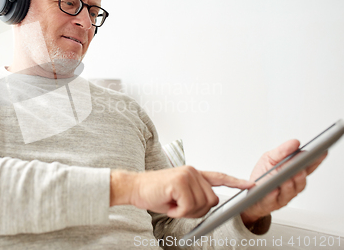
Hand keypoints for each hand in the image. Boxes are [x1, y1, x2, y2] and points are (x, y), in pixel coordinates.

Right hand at [110, 166, 253, 218]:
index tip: (250, 185)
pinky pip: (188, 207)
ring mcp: (187, 175)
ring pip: (201, 205)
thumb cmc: (154, 193)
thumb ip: (195, 196)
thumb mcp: (179, 196)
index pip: (219, 177)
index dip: (236, 182)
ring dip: (185, 212)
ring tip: (172, 203)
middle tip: (178, 207)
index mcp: (194, 174)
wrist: (133, 188)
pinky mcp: (180, 181)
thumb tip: (207, 205)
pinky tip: (168, 204)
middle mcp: (193, 172)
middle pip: (212, 201)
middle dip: (196, 211)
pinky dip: (178, 212)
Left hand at [240, 139, 326, 226]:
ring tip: (287, 178)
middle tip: (301, 168)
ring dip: (289, 184)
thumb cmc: (263, 175)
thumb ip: (282, 151)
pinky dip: (273, 195)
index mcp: (293, 173)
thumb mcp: (270, 158)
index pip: (307, 167)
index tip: (321, 153)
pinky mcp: (272, 203)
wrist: (251, 194)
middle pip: (301, 181)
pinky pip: (273, 199)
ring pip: (290, 191)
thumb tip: (295, 143)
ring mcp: (283, 195)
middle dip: (301, 174)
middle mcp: (291, 185)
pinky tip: (273, 189)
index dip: (315, 161)